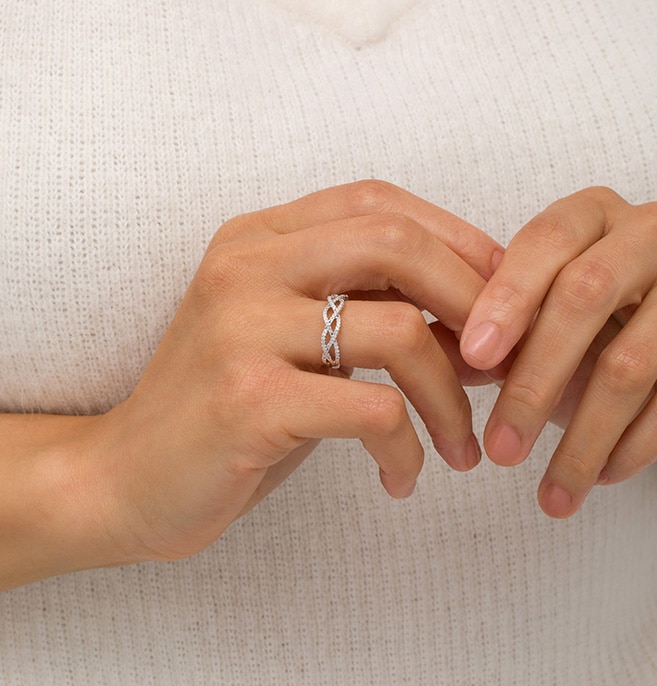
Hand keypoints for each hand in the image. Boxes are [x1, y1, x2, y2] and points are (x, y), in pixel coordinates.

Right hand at [89, 181, 497, 561]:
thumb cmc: (226, 411)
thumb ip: (362, 311)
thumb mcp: (291, 341)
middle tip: (503, 369)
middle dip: (476, 305)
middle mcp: (247, 266)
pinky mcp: (250, 399)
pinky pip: (375, 410)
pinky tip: (402, 479)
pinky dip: (409, 449)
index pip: (380, 204)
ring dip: (452, 400)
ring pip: (401, 333)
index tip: (500, 303)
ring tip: (460, 448)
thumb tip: (478, 320)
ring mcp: (243, 328)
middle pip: (398, 245)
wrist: (123, 479)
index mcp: (258, 239)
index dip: (458, 243)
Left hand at [458, 186, 656, 517]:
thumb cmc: (609, 344)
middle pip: (584, 297)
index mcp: (598, 217)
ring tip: (550, 494)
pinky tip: (602, 478)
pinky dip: (633, 448)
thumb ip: (490, 343)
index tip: (472, 359)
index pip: (546, 242)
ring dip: (581, 439)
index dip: (505, 298)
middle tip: (500, 450)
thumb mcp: (546, 337)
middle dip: (534, 382)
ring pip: (630, 363)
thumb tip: (425, 361)